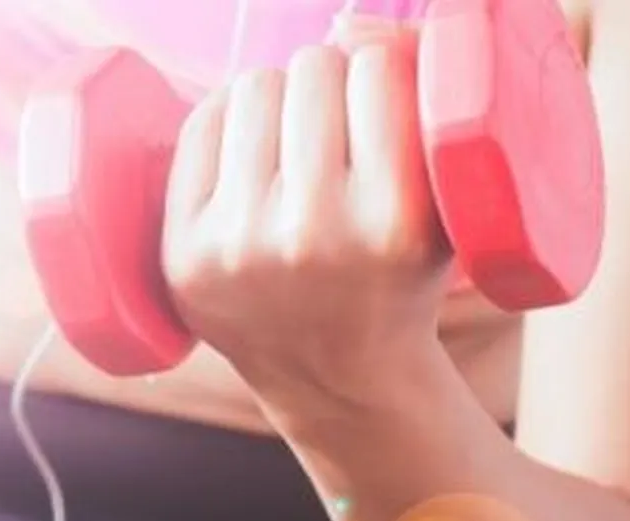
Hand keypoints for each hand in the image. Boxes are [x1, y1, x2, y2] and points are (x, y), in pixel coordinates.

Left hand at [161, 30, 447, 410]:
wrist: (335, 376)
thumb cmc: (398, 275)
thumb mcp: (444, 207)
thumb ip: (422, 107)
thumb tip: (349, 20)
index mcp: (393, 225)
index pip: (377, 68)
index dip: (382, 69)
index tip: (382, 99)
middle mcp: (311, 237)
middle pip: (312, 70)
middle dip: (330, 80)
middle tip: (337, 124)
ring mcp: (239, 247)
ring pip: (254, 86)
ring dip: (280, 96)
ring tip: (296, 139)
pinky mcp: (185, 252)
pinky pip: (203, 122)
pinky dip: (231, 119)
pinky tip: (252, 152)